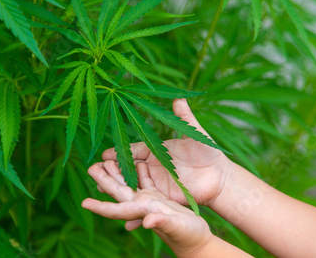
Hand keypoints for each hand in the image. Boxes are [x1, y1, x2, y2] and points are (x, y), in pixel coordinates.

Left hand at [82, 160, 213, 255]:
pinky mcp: (160, 198)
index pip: (115, 210)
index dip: (99, 207)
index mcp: (142, 212)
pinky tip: (137, 160)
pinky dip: (141, 170)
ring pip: (130, 184)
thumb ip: (162, 223)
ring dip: (119, 172)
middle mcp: (142, 206)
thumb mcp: (177, 228)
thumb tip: (145, 222)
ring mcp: (150, 201)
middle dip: (104, 180)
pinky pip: (146, 181)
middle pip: (118, 192)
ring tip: (108, 158)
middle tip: (91, 166)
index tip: (83, 202)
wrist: (198, 240)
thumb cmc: (188, 237)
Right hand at [102, 98, 234, 205]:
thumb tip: (179, 97)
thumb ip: (185, 118)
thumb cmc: (209, 153)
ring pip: (131, 186)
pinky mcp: (161, 198)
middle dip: (111, 171)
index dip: (120, 152)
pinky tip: (125, 219)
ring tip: (100, 192)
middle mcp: (150, 166)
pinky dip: (135, 211)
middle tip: (94, 173)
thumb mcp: (196, 135)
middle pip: (126, 168)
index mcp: (155, 150)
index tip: (106, 154)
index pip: (133, 150)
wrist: (220, 178)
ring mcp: (154, 183)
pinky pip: (145, 203)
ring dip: (116, 189)